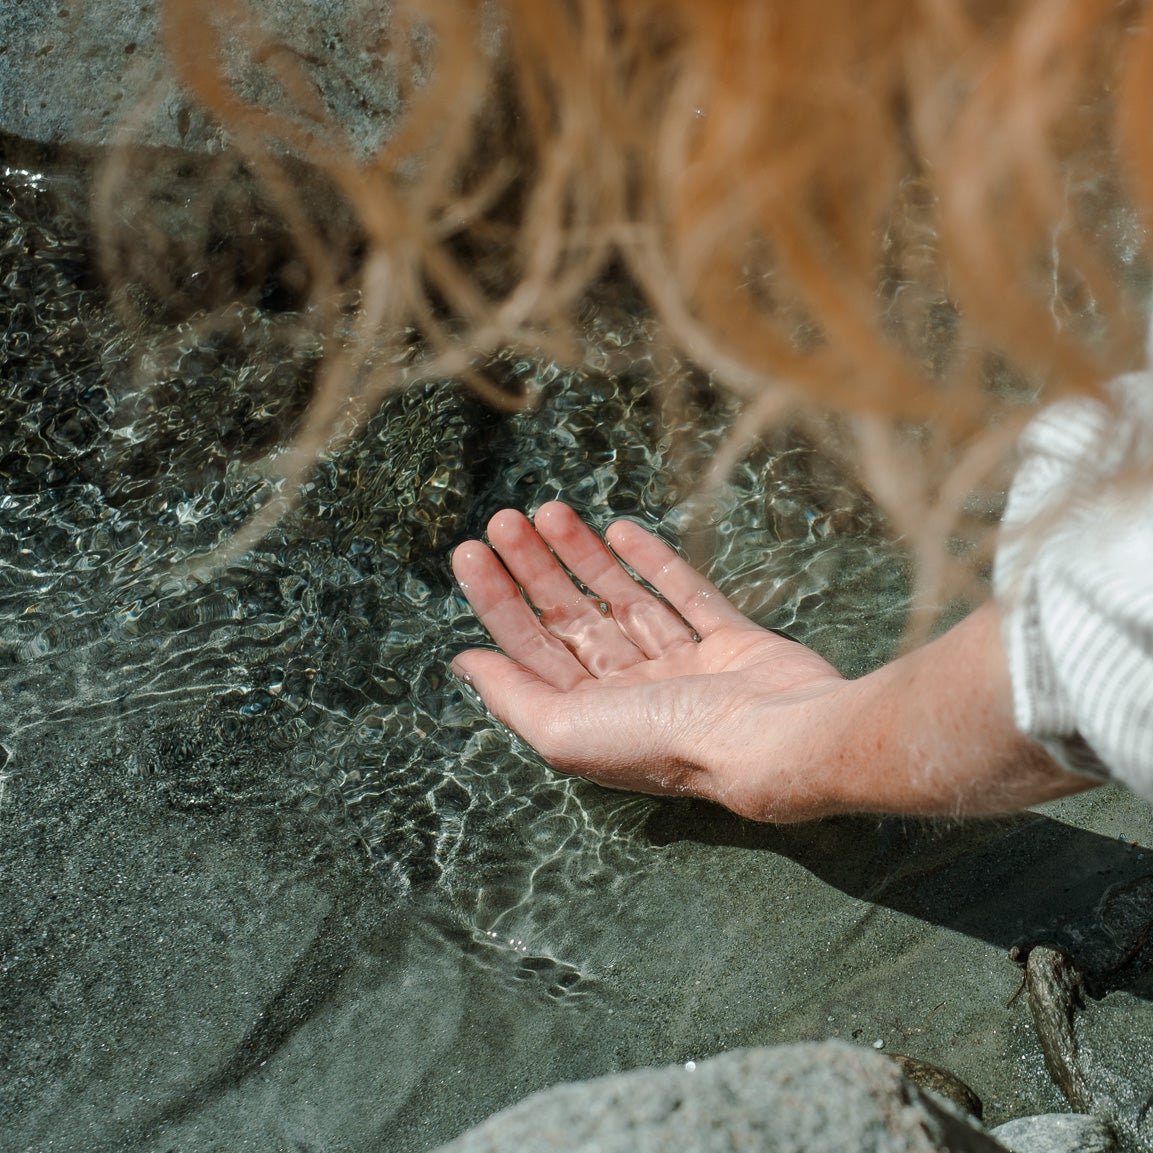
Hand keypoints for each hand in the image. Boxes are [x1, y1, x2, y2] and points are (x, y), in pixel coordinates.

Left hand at [451, 501, 851, 820]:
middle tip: (506, 519)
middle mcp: (634, 695)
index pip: (531, 650)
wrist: (774, 738)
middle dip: (536, 568)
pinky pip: (686, 594)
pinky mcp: (730, 643)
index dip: (497, 599)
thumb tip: (464, 664)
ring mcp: (684, 667)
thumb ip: (512, 696)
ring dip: (585, 556)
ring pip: (623, 601)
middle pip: (572, 620)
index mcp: (591, 719)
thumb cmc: (664, 739)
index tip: (471, 551)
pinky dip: (654, 562)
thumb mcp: (563, 730)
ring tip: (551, 510)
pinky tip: (620, 530)